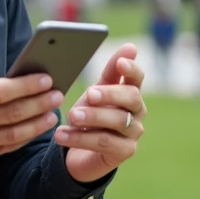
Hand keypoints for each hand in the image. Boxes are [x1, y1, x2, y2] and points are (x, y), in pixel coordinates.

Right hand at [0, 44, 63, 175]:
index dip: (26, 86)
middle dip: (39, 103)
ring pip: (11, 134)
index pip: (0, 91)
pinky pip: (1, 149)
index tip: (45, 79)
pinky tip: (34, 130)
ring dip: (36, 124)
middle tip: (58, 93)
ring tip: (53, 113)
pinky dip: (21, 140)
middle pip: (11, 112)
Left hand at [56, 43, 145, 183]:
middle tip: (89, 94)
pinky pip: (104, 142)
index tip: (120, 61)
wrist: (79, 152)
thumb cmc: (90, 115)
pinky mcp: (125, 151)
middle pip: (132, 98)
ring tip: (71, 116)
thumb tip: (130, 46)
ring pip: (118, 120)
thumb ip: (110, 72)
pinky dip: (80, 138)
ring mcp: (134, 132)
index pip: (138, 77)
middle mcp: (138, 111)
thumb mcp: (95, 92)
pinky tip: (61, 134)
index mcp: (131, 92)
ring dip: (93, 116)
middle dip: (110, 94)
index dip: (131, 68)